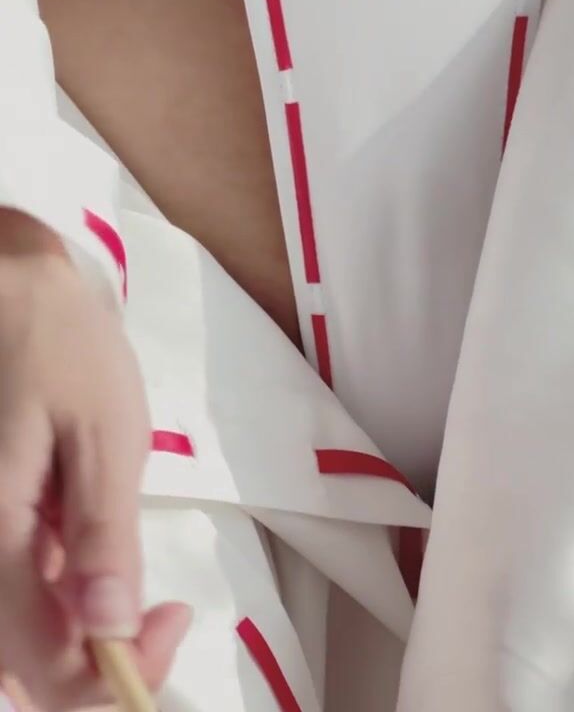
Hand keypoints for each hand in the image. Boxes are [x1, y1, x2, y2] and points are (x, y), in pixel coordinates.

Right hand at [0, 210, 189, 708]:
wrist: (9, 285)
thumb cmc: (59, 344)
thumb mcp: (102, 434)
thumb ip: (104, 538)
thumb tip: (113, 635)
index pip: (43, 667)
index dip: (114, 672)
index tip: (173, 620)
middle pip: (24, 659)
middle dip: (97, 651)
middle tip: (160, 604)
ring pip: (19, 623)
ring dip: (77, 611)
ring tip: (109, 528)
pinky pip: (13, 577)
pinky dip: (56, 573)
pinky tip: (78, 514)